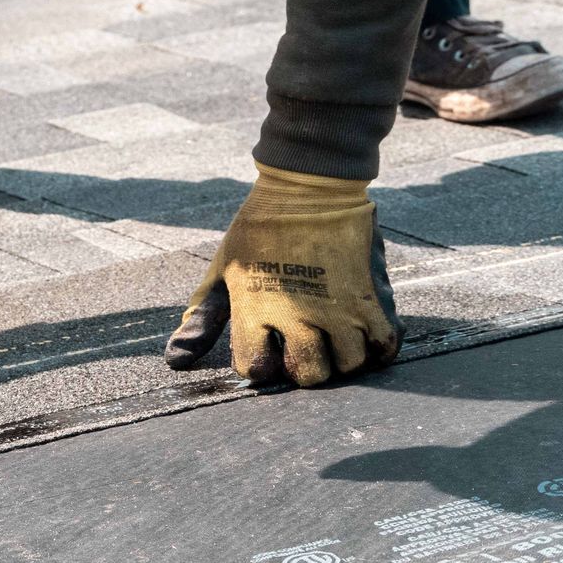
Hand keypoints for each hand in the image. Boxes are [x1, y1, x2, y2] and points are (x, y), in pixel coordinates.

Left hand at [165, 163, 403, 386]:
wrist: (308, 186)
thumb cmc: (259, 230)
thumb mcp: (224, 271)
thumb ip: (202, 319)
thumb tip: (175, 361)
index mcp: (255, 309)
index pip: (257, 368)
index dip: (260, 362)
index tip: (266, 345)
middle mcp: (299, 315)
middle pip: (309, 376)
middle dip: (304, 367)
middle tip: (304, 343)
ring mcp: (340, 307)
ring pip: (350, 365)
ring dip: (342, 357)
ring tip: (334, 335)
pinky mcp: (373, 296)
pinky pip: (386, 345)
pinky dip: (377, 347)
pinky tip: (362, 330)